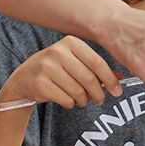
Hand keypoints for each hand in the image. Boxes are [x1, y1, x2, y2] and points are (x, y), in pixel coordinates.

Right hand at [4, 35, 118, 107]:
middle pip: (89, 79)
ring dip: (84, 100)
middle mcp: (58, 51)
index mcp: (71, 42)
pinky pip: (66, 99)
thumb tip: (119, 79)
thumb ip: (96, 69)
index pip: (97, 62)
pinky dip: (71, 103)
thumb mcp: (75, 62)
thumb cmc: (56, 69)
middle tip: (100, 100)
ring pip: (78, 91)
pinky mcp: (40, 83)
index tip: (117, 91)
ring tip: (82, 99)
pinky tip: (67, 99)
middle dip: (98, 93)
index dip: (110, 79)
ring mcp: (47, 67)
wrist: (25, 77)